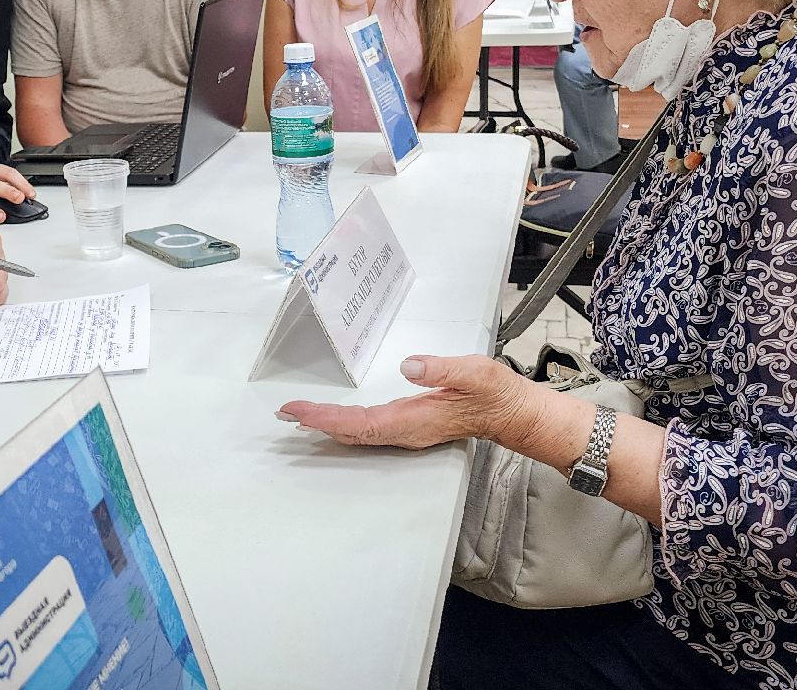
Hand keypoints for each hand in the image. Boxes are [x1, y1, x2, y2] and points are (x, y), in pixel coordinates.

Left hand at [276, 354, 540, 449]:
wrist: (512, 412)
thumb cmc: (495, 393)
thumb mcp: (475, 373)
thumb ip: (442, 369)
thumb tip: (408, 365)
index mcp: (414, 420)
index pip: (360, 422)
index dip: (328, 418)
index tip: (300, 412)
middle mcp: (404, 430)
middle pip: (351, 430)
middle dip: (317, 421)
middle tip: (284, 412)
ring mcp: (406, 429)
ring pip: (357, 431)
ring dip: (326, 423)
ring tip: (297, 415)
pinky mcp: (408, 423)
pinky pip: (367, 426)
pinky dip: (343, 421)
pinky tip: (331, 418)